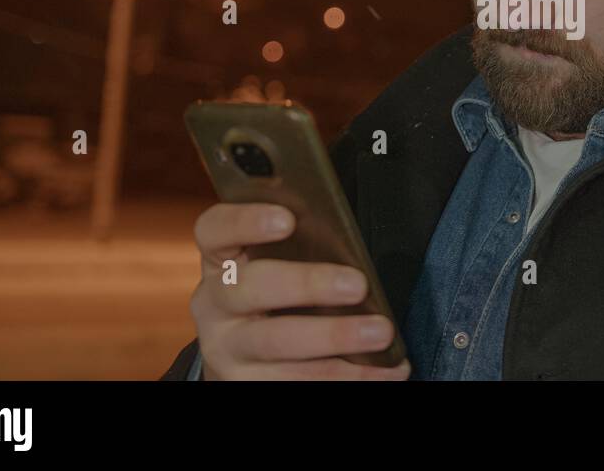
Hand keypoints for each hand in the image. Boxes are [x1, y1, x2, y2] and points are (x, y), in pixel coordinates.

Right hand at [190, 202, 410, 379]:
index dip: (245, 221)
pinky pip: (298, 381)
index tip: (287, 219)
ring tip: (382, 333)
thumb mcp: (273, 265)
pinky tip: (388, 369)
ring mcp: (227, 349)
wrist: (242, 357)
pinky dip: (350, 376)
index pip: (215, 230)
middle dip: (308, 284)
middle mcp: (215, 305)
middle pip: (251, 288)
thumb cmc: (275, 293)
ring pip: (277, 343)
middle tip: (358, 284)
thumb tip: (352, 242)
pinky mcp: (247, 384)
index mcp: (222, 260)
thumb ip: (301, 246)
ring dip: (336, 337)